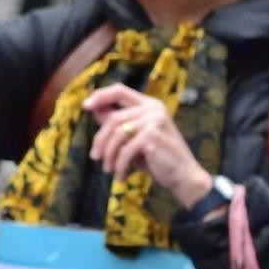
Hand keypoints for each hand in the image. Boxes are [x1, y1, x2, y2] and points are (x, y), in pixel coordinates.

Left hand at [83, 84, 212, 206]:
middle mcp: (153, 108)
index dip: (100, 96)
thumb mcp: (134, 138)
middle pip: (114, 118)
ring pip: (117, 135)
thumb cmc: (157, 159)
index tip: (85, 106)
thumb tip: (94, 109)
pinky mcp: (153, 135)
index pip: (119, 91)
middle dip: (100, 140)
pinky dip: (119, 166)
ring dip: (109, 156)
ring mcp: (154, 120)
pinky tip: (120, 176)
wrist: (183, 177)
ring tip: (108, 170)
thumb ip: (118, 124)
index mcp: (149, 104)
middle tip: (95, 157)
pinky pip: (125, 150)